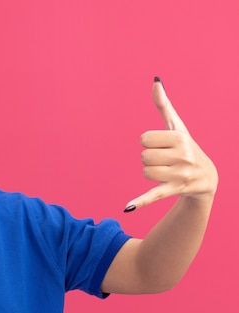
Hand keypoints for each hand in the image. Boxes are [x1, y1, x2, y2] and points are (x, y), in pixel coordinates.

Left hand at [124, 78, 217, 211]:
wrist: (207, 178)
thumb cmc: (186, 148)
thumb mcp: (177, 126)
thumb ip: (163, 104)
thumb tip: (155, 81)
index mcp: (180, 137)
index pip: (144, 139)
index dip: (149, 143)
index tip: (162, 146)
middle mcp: (183, 154)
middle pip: (144, 156)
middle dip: (150, 159)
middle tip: (165, 160)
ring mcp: (179, 174)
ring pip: (145, 172)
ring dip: (150, 173)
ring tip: (166, 172)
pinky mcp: (174, 190)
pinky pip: (153, 195)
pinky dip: (141, 201)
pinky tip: (128, 207)